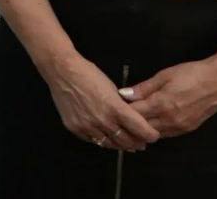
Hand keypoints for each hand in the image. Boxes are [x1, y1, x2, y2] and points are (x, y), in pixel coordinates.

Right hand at [41, 51, 159, 151]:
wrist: (63, 71)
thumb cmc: (89, 74)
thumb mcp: (112, 88)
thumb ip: (121, 106)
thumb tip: (130, 119)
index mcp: (115, 108)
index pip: (140, 129)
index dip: (150, 135)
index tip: (153, 136)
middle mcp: (102, 120)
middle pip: (126, 140)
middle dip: (137, 143)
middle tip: (141, 143)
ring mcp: (87, 126)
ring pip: (109, 144)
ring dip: (120, 145)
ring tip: (126, 144)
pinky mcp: (75, 128)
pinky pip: (93, 140)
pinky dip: (101, 139)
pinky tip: (105, 137)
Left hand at [124, 59, 216, 137]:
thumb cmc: (192, 74)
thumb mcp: (164, 75)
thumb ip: (143, 88)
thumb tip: (124, 94)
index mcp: (162, 104)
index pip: (134, 114)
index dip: (122, 111)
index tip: (114, 106)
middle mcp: (170, 119)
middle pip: (143, 127)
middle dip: (130, 123)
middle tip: (121, 116)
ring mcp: (180, 127)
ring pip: (155, 134)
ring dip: (143, 129)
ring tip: (133, 120)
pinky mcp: (188, 129)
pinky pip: (167, 134)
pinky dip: (156, 130)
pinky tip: (151, 122)